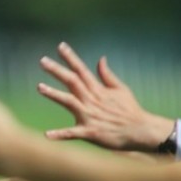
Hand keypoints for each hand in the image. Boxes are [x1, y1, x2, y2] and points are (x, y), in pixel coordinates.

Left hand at [37, 43, 174, 151]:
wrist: (141, 131)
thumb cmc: (130, 111)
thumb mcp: (121, 89)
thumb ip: (107, 75)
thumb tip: (100, 58)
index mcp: (98, 90)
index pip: (81, 70)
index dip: (70, 57)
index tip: (60, 46)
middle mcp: (92, 100)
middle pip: (72, 82)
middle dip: (57, 70)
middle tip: (43, 61)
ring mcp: (90, 116)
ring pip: (69, 102)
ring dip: (54, 94)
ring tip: (39, 87)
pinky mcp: (90, 132)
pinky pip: (72, 133)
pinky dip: (60, 134)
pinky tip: (47, 134)